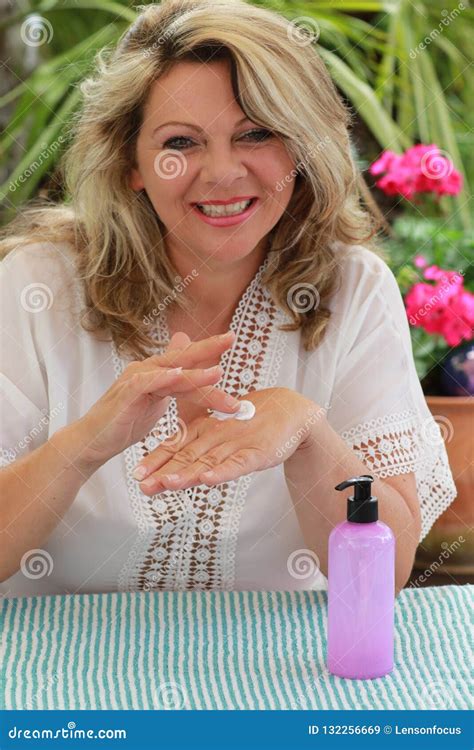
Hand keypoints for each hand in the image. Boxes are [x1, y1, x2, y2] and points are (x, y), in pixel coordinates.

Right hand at [72, 330, 240, 469]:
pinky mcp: (125, 394)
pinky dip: (161, 378)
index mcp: (157, 372)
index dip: (209, 350)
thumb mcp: (157, 401)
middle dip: (208, 349)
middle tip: (232, 338)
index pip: (187, 360)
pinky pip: (146, 383)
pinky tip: (177, 375)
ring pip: (170, 372)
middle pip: (182, 358)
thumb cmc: (124, 422)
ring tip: (218, 371)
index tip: (232, 340)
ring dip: (194, 373)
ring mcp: (135, 380)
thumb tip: (188, 363)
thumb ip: (174, 384)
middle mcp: (147, 370)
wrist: (94, 440)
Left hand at [132, 387, 320, 493]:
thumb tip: (179, 458)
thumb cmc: (253, 420)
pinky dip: (222, 472)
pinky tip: (207, 480)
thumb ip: (202, 440)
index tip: (137, 474)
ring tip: (167, 483)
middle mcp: (217, 436)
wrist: (291, 411)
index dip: (157, 460)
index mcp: (207, 428)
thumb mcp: (223, 430)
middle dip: (163, 471)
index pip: (178, 446)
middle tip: (142, 484)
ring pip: (208, 461)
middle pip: (187, 456)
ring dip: (187, 473)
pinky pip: (236, 464)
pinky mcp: (256, 453)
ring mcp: (236, 445)